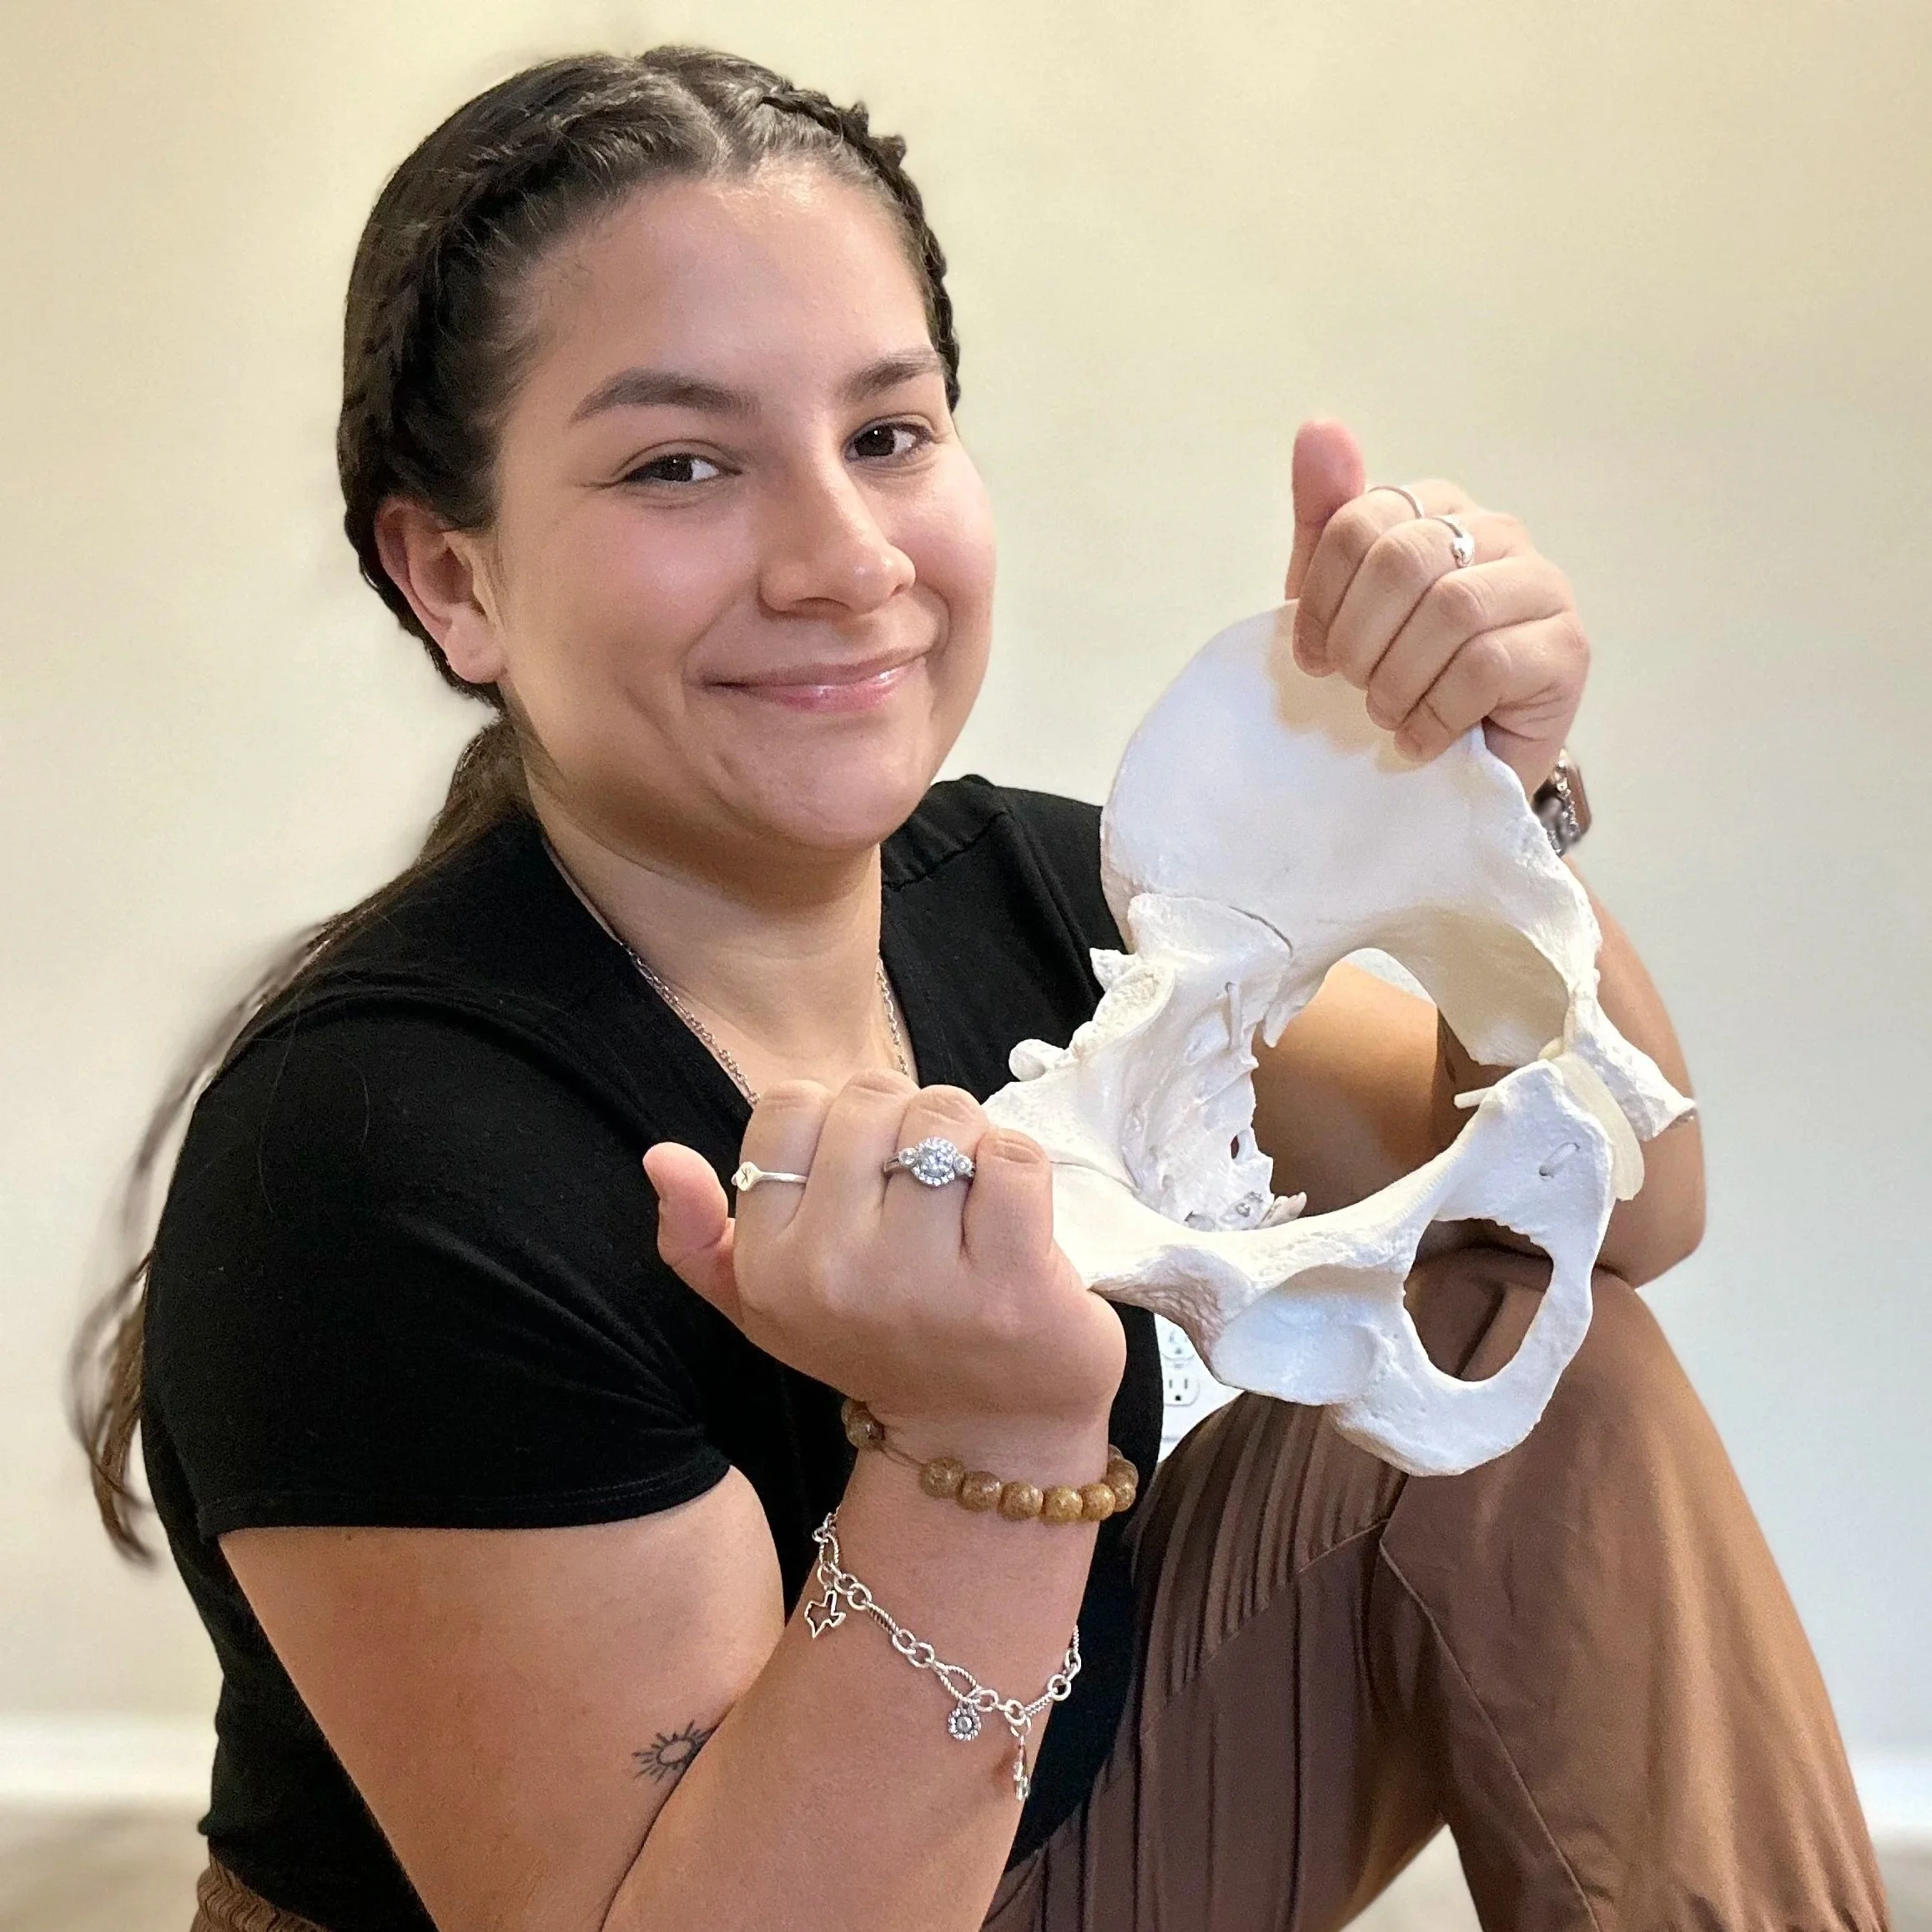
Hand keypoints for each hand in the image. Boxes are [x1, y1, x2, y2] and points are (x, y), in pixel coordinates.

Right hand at [642, 1074, 1126, 1455]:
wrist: (984, 1439)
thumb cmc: (877, 1345)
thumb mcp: (764, 1306)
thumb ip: (697, 1237)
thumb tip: (660, 1156)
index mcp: (770, 1268)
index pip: (789, 1107)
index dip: (837, 1119)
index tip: (864, 1168)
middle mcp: (835, 1274)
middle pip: (870, 1100)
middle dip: (907, 1118)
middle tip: (926, 1178)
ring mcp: (925, 1280)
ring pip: (944, 1119)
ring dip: (970, 1137)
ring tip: (971, 1190)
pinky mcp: (1011, 1283)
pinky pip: (1013, 1157)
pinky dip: (1019, 1164)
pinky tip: (1013, 1211)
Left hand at [1283, 419, 1588, 796]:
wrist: (1461, 760)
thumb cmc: (1400, 674)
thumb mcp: (1341, 601)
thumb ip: (1327, 519)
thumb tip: (1318, 427)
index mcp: (1440, 509)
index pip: (1360, 522)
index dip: (1321, 599)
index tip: (1312, 657)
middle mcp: (1499, 532)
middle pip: (1404, 560)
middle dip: (1360, 639)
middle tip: (1354, 687)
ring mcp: (1542, 586)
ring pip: (1451, 611)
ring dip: (1397, 680)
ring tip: (1389, 714)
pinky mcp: (1566, 648)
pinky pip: (1486, 666)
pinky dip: (1435, 713)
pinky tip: (1421, 737)